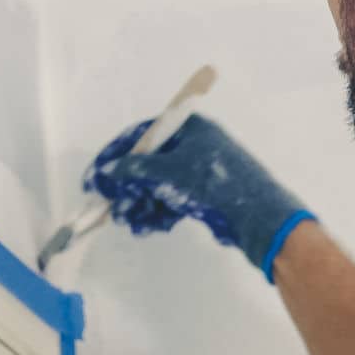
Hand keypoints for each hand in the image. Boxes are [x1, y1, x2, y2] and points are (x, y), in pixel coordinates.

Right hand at [84, 114, 315, 281]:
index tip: (96, 176)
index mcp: (187, 128)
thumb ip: (136, 170)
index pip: (142, 135)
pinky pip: (171, 199)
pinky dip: (159, 212)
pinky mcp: (203, 194)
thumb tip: (109, 171)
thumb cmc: (213, 182)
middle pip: (148, 163)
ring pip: (158, 185)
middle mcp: (192, 145)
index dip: (116, 155)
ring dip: (141, 203)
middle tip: (112, 206)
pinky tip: (151, 226)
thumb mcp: (170, 172)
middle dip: (129, 186)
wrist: (258, 215)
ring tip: (133, 222)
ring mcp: (198, 170)